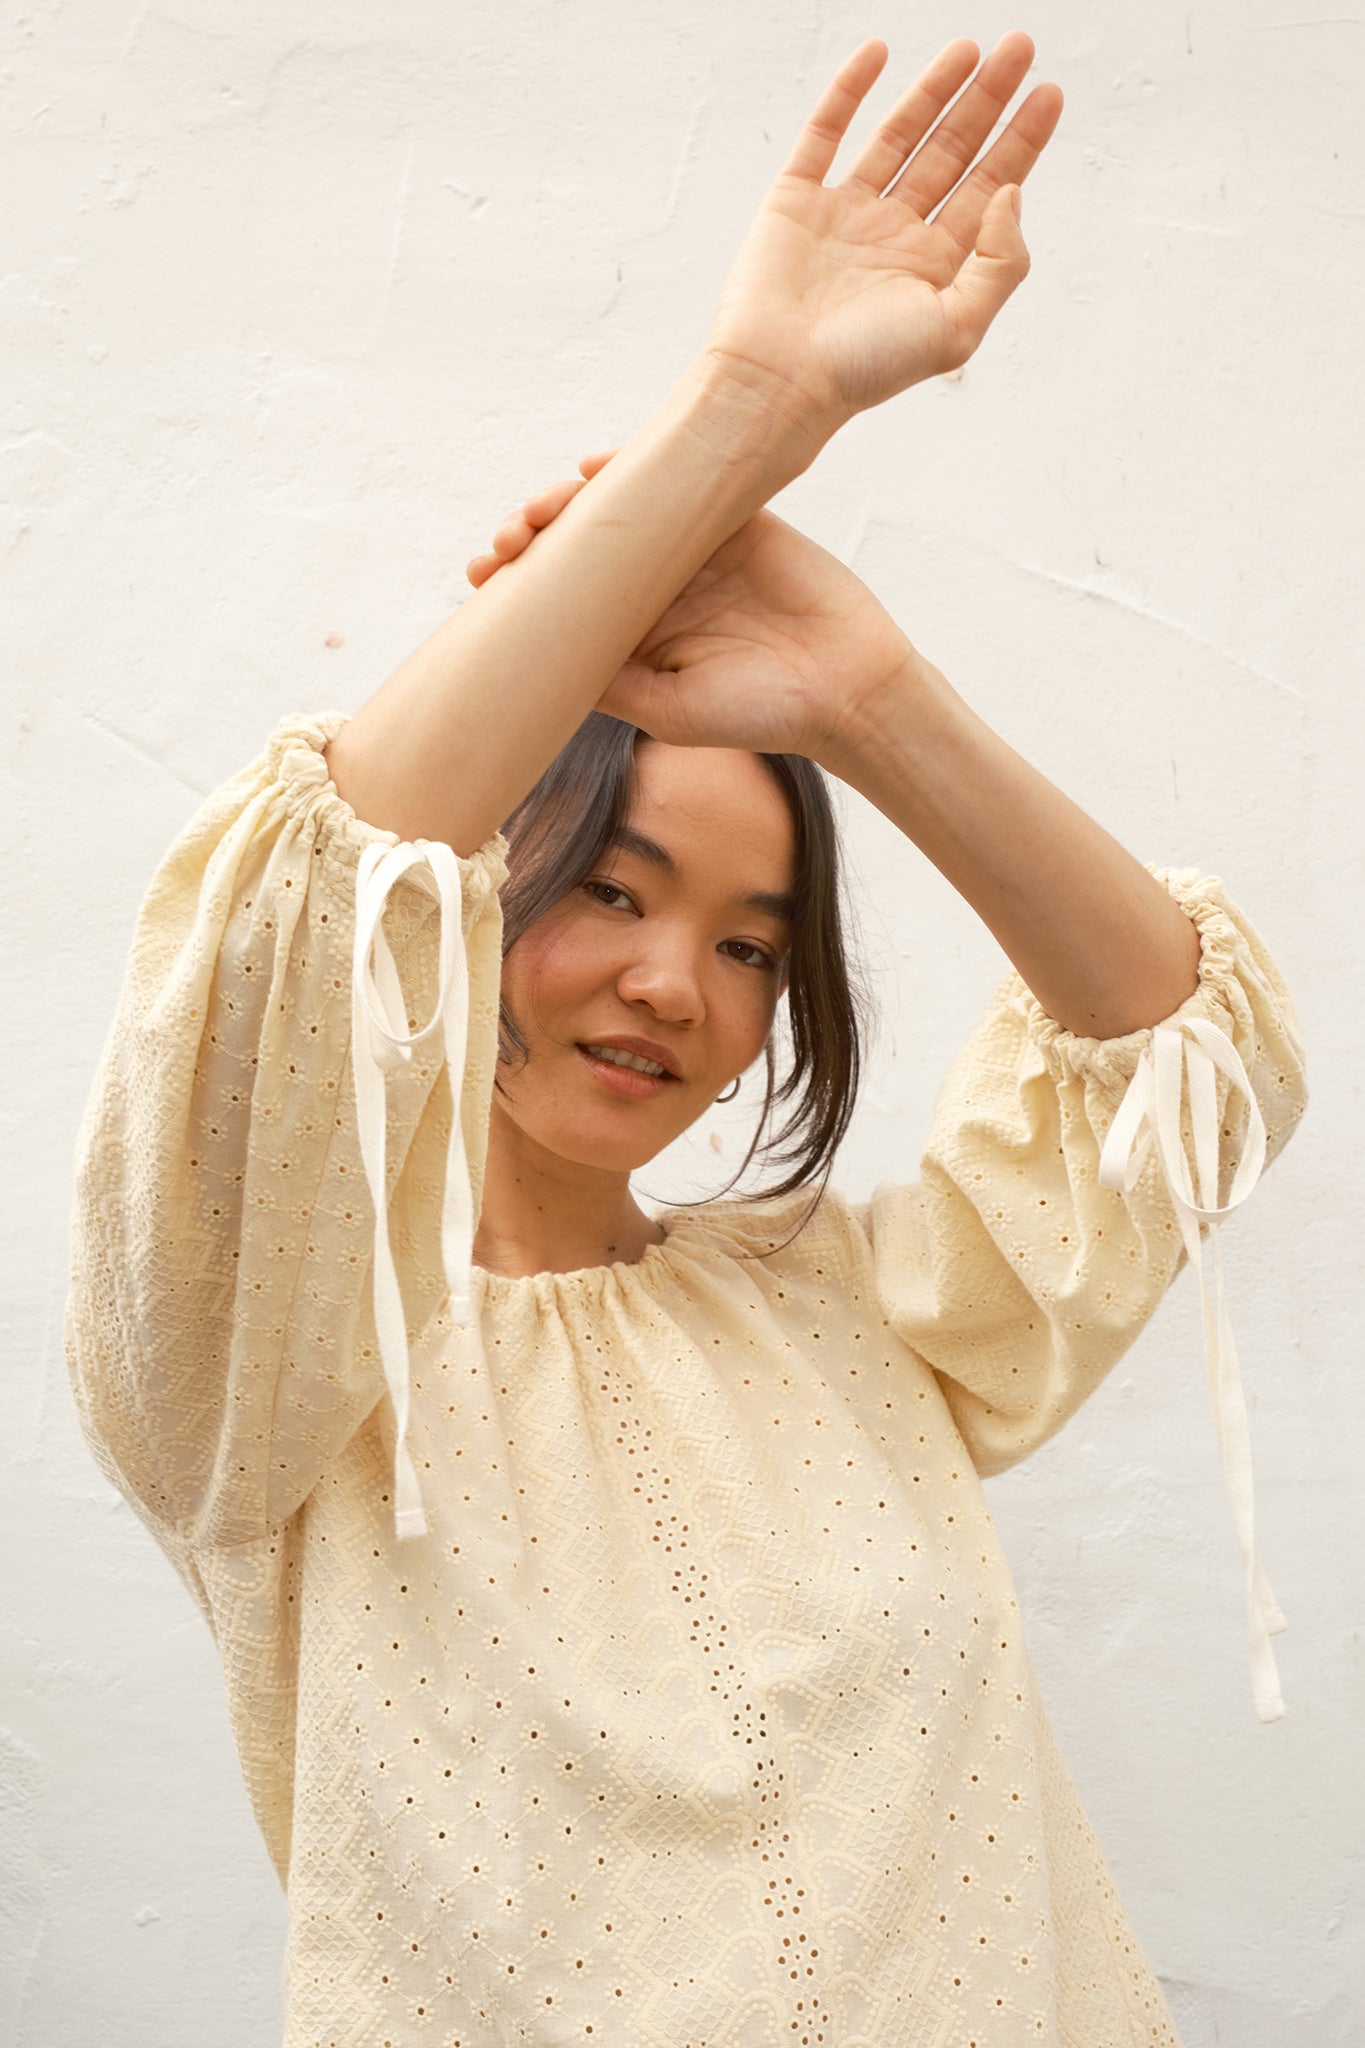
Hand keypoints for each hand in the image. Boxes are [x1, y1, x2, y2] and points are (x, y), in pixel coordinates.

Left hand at [467, 452, 916, 761]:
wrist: (846, 689)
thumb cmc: (757, 714)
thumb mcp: (664, 710)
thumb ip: (605, 683)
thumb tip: (527, 658)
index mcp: (636, 629)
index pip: (566, 592)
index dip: (519, 576)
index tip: (480, 574)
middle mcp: (660, 583)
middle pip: (582, 541)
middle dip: (534, 531)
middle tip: (505, 539)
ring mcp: (697, 546)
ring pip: (620, 506)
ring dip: (570, 500)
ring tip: (539, 511)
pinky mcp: (738, 516)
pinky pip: (681, 476)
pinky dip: (634, 466)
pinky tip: (594, 470)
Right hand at [703, 32, 1061, 432]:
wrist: (779, 380)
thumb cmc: (864, 370)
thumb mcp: (957, 329)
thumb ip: (1000, 264)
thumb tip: (1014, 191)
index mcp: (935, 269)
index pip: (989, 191)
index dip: (1021, 142)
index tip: (1048, 93)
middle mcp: (894, 237)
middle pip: (952, 154)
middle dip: (987, 101)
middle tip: (1020, 49)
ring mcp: (845, 215)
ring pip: (899, 136)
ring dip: (934, 90)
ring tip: (971, 48)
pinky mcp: (796, 202)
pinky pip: (825, 134)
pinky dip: (848, 92)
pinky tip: (878, 54)